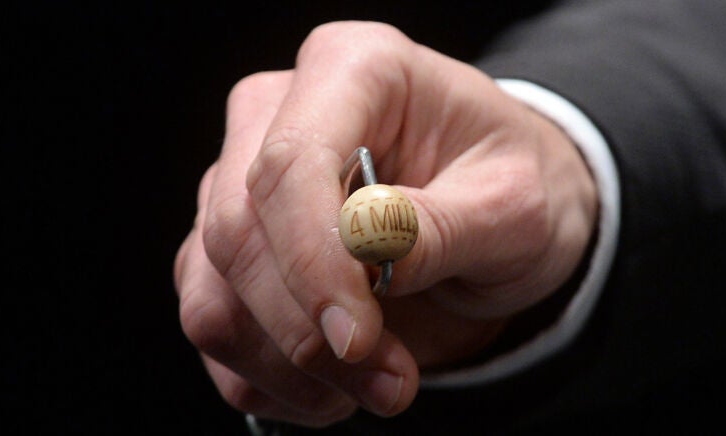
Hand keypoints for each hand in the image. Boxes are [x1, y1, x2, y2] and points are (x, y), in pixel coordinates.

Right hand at [174, 21, 596, 426]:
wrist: (500, 213)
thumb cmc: (511, 187)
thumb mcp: (513, 206)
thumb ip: (438, 228)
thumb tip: (364, 258)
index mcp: (353, 69)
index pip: (290, 162)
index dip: (312, 259)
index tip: (358, 339)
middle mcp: (278, 117)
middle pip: (236, 233)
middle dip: (306, 332)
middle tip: (392, 383)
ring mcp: (242, 183)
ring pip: (212, 294)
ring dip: (290, 367)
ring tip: (380, 386)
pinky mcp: (233, 251)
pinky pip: (218, 328)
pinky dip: (272, 380)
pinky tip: (339, 387)